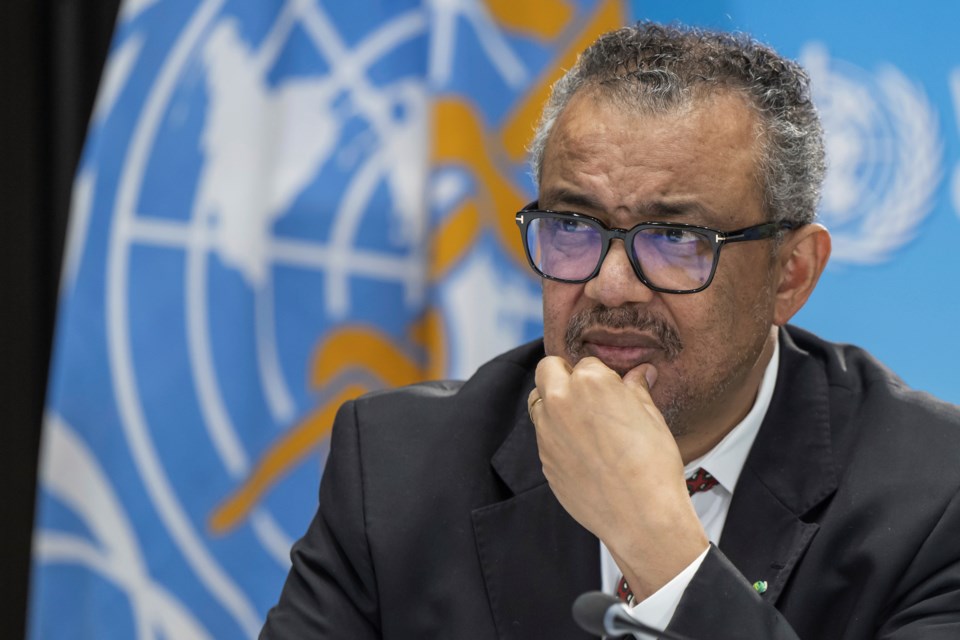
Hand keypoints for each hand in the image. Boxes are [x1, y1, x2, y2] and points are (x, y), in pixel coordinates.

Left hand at [529, 355, 708, 597]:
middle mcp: (560, 401)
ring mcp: (547, 431)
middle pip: (548, 370)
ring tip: (583, 423)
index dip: (601, 375)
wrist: (640, 516)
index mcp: (590, 381)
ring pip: (539, 402)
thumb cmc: (653, 464)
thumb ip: (637, 389)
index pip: (586, 363)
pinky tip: (582, 452)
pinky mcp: (543, 458)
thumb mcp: (651, 417)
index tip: (612, 390)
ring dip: (554, 404)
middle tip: (587, 395)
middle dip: (564, 376)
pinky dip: (556, 435)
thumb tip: (640, 372)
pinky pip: (544, 435)